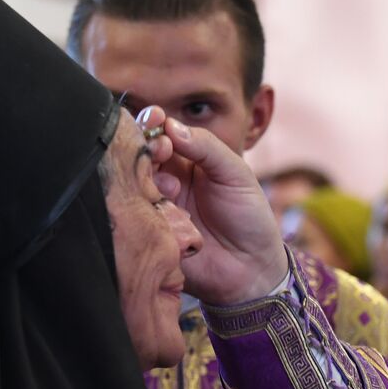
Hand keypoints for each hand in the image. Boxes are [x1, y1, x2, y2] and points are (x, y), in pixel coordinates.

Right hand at [136, 108, 288, 304]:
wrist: (252, 268)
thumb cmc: (248, 216)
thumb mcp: (236, 173)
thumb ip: (207, 147)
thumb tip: (171, 125)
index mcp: (186, 160)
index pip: (160, 133)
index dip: (154, 124)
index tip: (156, 120)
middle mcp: (165, 180)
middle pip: (141, 155)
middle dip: (147, 149)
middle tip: (160, 151)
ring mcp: (155, 207)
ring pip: (134, 184)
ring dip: (149, 180)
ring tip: (171, 188)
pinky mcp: (149, 233)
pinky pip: (136, 216)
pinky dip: (151, 211)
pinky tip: (170, 216)